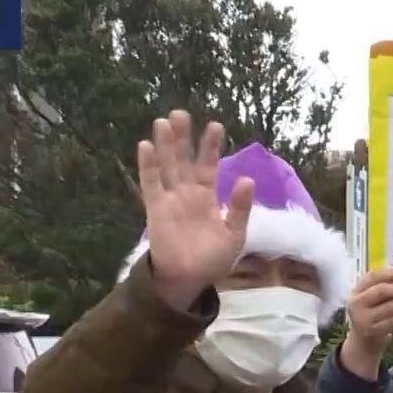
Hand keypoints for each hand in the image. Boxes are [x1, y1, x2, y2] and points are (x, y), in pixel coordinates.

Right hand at [137, 111, 250, 311]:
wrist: (191, 280)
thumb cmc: (213, 259)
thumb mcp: (234, 234)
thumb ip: (239, 207)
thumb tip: (247, 179)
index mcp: (207, 197)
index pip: (208, 165)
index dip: (211, 147)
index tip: (216, 125)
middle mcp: (187, 193)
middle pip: (184, 160)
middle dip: (183, 137)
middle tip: (181, 112)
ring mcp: (170, 199)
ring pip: (167, 166)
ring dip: (165, 145)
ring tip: (164, 121)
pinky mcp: (155, 209)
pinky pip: (151, 184)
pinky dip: (148, 166)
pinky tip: (145, 146)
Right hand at [339, 267, 392, 378]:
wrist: (364, 340)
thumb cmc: (373, 313)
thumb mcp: (372, 298)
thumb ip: (385, 286)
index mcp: (356, 290)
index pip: (372, 277)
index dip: (391, 273)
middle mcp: (356, 303)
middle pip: (381, 291)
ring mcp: (363, 319)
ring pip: (390, 307)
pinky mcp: (373, 332)